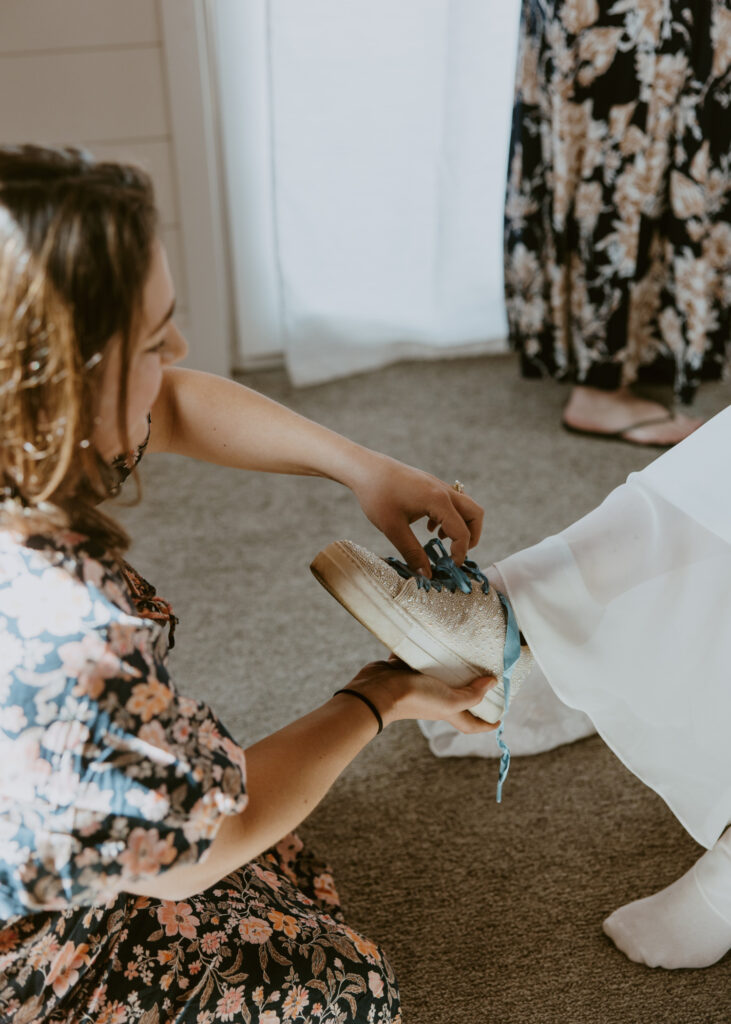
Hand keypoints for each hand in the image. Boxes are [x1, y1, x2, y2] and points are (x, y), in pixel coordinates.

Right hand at [339, 657, 499, 734]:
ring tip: (465, 649)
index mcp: (448, 710)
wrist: (379, 690)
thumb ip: (472, 694)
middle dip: (472, 690)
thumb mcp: (450, 700)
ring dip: (451, 666)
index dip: (486, 725)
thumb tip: (492, 683)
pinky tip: (437, 636)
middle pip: (458, 698)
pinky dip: (428, 650)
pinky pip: (420, 658)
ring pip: (440, 675)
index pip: (471, 724)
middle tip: (486, 674)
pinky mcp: (406, 669)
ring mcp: (420, 683)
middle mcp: (436, 699)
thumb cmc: (416, 698)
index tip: (499, 719)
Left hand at [345, 450, 483, 575]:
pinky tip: (429, 527)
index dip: (460, 553)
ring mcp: (438, 486)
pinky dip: (449, 518)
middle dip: (472, 537)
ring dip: (460, 526)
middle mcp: (444, 491)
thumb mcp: (393, 529)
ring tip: (440, 541)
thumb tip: (426, 575)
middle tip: (456, 554)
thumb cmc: (377, 496)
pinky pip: (452, 502)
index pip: (462, 532)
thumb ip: (412, 553)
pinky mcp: (430, 485)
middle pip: (475, 514)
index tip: (450, 567)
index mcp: (438, 501)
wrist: (365, 468)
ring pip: (465, 507)